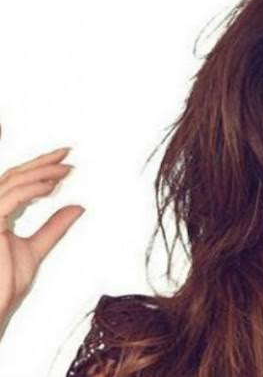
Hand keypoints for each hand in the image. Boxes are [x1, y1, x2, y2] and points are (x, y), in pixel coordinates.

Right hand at [0, 147, 84, 337]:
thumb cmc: (2, 286)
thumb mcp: (35, 249)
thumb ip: (54, 227)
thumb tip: (77, 207)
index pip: (16, 182)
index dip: (39, 168)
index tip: (64, 159)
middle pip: (12, 176)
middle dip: (40, 162)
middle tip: (67, 153)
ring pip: (12, 182)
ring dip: (41, 173)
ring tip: (66, 170)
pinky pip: (11, 198)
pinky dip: (32, 189)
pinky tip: (52, 186)